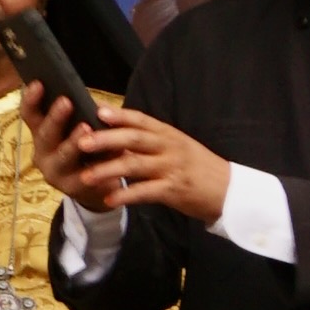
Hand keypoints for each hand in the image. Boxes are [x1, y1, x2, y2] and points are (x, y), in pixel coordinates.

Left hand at [30, 90, 227, 222]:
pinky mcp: (174, 190)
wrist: (228, 189)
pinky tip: (109, 199)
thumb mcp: (176, 145)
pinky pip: (146, 192)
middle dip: (107, 139)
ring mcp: (172, 168)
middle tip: (81, 142)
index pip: (142, 120)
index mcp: (168, 134)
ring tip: (85, 176)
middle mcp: (170, 147)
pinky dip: (126, 195)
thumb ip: (149, 138)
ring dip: (108, 170)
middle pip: (135, 139)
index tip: (96, 110)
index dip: (119, 115)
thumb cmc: (195, 166)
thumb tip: (113, 127)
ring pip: (135, 165)